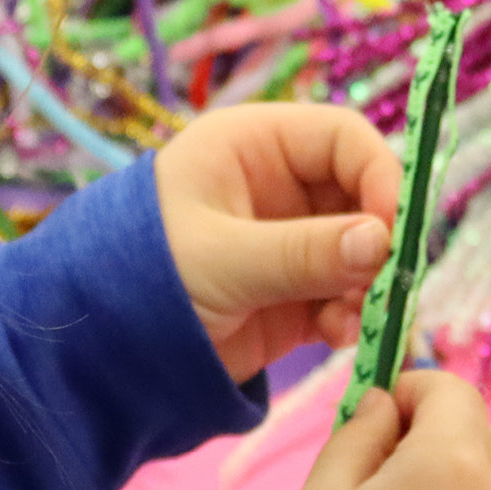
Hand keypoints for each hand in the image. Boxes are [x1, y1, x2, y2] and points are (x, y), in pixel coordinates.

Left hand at [155, 103, 399, 382]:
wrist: (97, 351)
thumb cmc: (141, 275)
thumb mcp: (221, 257)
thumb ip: (303, 251)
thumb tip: (382, 241)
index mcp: (255, 146)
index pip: (343, 138)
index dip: (379, 174)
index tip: (393, 227)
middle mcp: (281, 187)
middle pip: (363, 196)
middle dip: (379, 240)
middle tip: (385, 283)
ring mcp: (291, 243)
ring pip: (362, 251)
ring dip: (368, 285)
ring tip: (351, 320)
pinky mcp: (295, 295)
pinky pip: (345, 295)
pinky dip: (352, 315)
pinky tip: (337, 336)